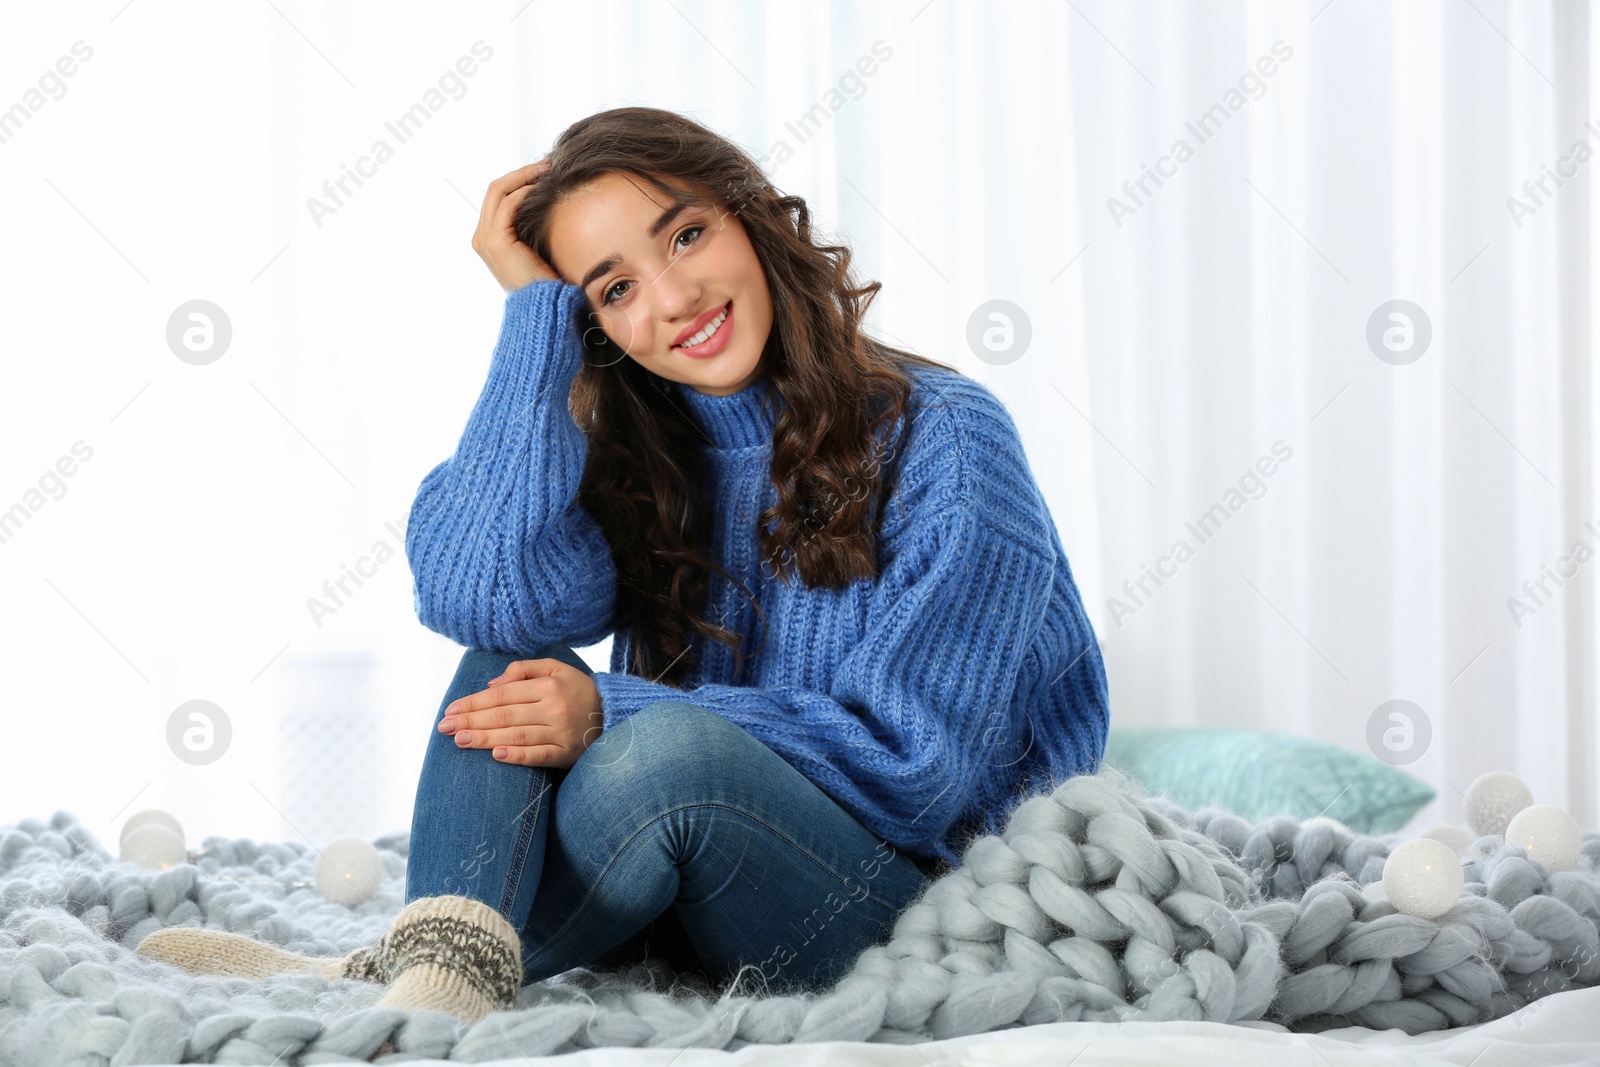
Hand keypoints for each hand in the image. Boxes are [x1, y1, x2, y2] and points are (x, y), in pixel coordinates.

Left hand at [437, 657, 602, 768]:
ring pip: (517, 735)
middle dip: (471, 721)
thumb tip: (491, 684)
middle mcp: (554, 708)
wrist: (614, 715)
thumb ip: (524, 670)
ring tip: (460, 740)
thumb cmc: (577, 690)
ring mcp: (561, 732)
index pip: (503, 694)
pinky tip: (496, 755)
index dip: (474, 702)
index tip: (451, 709)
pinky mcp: (567, 754)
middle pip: (505, 715)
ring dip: (485, 739)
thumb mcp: (556, 669)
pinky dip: (518, 756)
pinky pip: (539, 756)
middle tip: (444, 727)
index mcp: (549, 685)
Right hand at [472, 159, 560, 293]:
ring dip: (526, 176)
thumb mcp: (539, 250)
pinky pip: (509, 204)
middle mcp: (481, 238)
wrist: (544, 310)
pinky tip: (545, 187)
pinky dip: (526, 190)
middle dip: (523, 173)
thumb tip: (552, 201)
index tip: (546, 172)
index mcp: (489, 239)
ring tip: (549, 170)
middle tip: (549, 164)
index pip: (499, 197)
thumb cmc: (548, 284)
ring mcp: (485, 240)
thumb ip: (534, 227)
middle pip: (496, 188)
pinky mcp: (496, 242)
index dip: (520, 180)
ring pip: (500, 190)